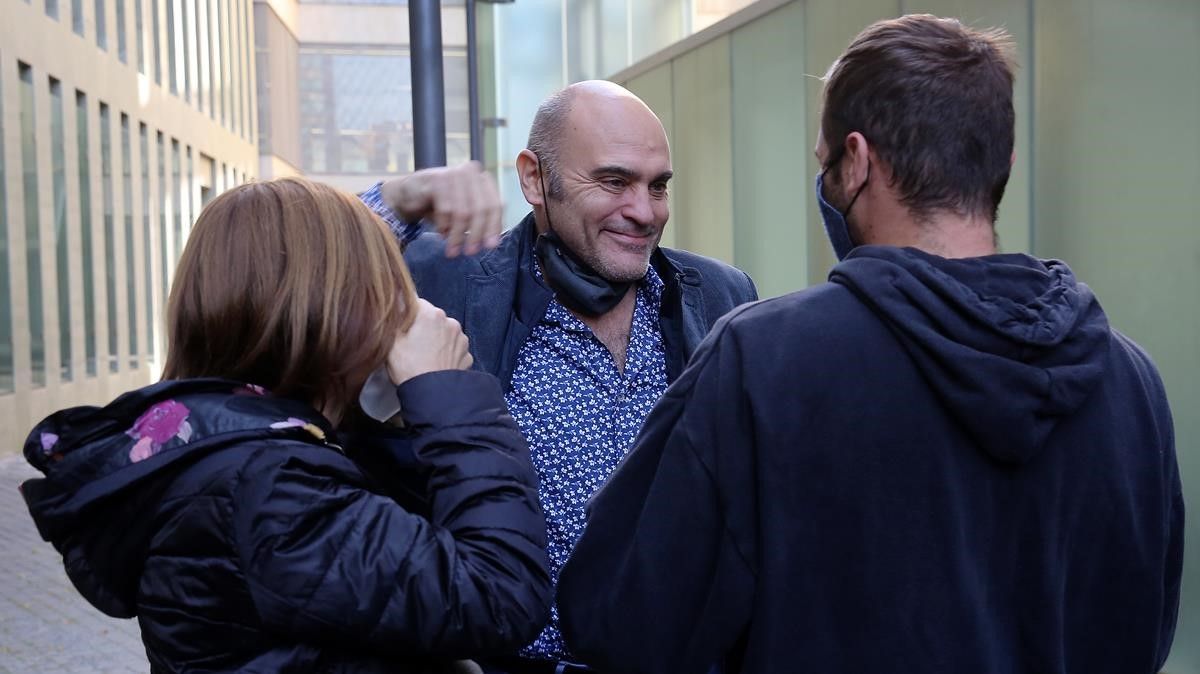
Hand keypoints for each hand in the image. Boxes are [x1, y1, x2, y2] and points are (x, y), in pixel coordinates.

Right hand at [379, 161, 502, 256]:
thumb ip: (478, 222)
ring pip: (463, 212)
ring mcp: (453, 174)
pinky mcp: (436, 179)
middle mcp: (471, 173)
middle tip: (470, 252)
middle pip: (481, 208)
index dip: (494, 227)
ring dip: (457, 235)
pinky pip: (445, 209)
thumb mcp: (463, 213)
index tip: (490, 246)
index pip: (495, 205)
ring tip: (452, 250)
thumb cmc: (438, 205)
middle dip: (476, 234)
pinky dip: (444, 226)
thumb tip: (491, 243)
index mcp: (482, 179)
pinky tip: (441, 232)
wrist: (406, 195)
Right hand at [386, 299, 473, 385]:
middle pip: (433, 318)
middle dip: (423, 327)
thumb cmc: (409, 368)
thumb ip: (393, 321)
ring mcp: (461, 339)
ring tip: (425, 356)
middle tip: (412, 344)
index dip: (406, 314)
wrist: (432, 395)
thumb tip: (395, 309)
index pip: (416, 303)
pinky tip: (436, 364)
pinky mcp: (467, 355)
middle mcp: (450, 322)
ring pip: (446, 333)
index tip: (401, 327)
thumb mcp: (391, 342)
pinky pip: (454, 349)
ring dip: (437, 340)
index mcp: (431, 315)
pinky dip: (447, 354)